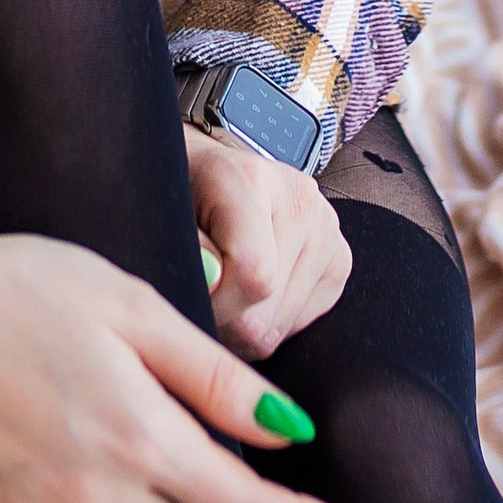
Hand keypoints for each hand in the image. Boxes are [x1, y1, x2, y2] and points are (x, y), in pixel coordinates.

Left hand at [186, 125, 351, 357]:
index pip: (253, 274)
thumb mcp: (162, 217)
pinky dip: (271, 322)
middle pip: (265, 314)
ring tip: (226, 291)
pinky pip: (302, 325)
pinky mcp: (340, 257)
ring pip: (281, 327)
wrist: (208, 175)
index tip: (189, 296)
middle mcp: (299, 197)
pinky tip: (254, 293)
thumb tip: (211, 283)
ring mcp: (326, 227)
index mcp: (249, 178)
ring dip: (246, 327)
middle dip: (225, 323)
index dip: (215, 305)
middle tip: (203, 296)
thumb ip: (184, 250)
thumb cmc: (180, 198)